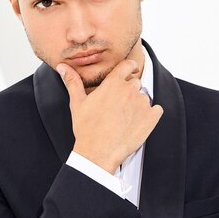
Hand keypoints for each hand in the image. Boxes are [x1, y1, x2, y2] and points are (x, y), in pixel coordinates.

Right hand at [57, 59, 162, 173]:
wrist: (98, 152)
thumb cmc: (87, 129)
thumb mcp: (77, 103)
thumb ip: (72, 82)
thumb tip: (62, 67)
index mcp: (113, 83)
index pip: (127, 65)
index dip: (129, 68)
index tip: (128, 72)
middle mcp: (130, 90)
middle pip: (135, 83)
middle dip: (129, 91)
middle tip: (118, 106)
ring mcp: (142, 103)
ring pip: (144, 98)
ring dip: (137, 105)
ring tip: (125, 119)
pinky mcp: (151, 117)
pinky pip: (156, 110)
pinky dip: (150, 115)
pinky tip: (138, 123)